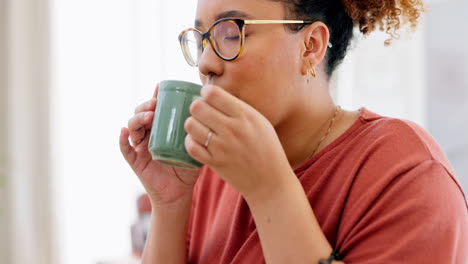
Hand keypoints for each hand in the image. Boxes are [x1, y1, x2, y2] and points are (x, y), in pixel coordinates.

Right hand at [120, 84, 198, 205]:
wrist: (179, 194)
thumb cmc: (187, 169)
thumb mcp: (195, 147)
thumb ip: (200, 133)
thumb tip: (212, 113)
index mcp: (161, 129)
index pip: (155, 109)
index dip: (155, 97)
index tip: (160, 88)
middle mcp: (148, 135)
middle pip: (141, 114)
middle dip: (146, 106)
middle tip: (155, 104)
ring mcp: (140, 147)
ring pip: (132, 127)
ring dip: (138, 118)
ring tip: (148, 116)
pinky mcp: (135, 161)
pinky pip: (125, 149)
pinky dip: (123, 139)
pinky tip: (125, 131)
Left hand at [184, 85, 291, 199]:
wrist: (270, 181)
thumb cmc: (267, 148)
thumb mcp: (260, 122)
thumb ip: (239, 108)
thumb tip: (215, 95)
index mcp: (245, 115)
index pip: (213, 93)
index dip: (206, 92)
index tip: (208, 96)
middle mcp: (232, 129)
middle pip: (197, 107)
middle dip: (196, 107)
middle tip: (202, 112)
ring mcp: (222, 147)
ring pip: (191, 125)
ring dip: (192, 124)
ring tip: (199, 126)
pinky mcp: (215, 163)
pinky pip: (191, 146)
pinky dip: (191, 142)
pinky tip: (198, 141)